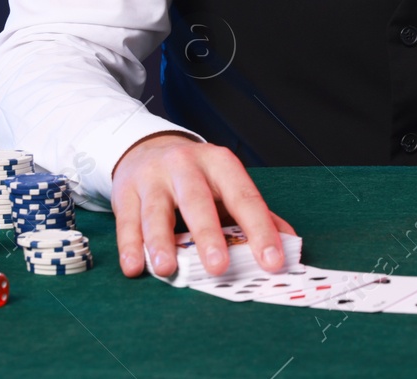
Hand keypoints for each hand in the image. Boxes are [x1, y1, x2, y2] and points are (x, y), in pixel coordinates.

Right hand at [111, 131, 296, 278]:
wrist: (147, 148)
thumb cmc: (196, 177)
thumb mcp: (226, 185)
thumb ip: (255, 213)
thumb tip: (290, 243)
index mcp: (220, 163)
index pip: (244, 197)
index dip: (260, 230)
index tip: (272, 261)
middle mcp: (186, 165)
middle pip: (197, 200)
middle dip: (208, 235)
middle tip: (219, 267)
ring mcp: (154, 177)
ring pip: (157, 210)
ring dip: (161, 241)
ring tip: (168, 269)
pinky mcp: (126, 191)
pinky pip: (128, 220)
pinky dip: (131, 245)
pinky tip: (135, 266)